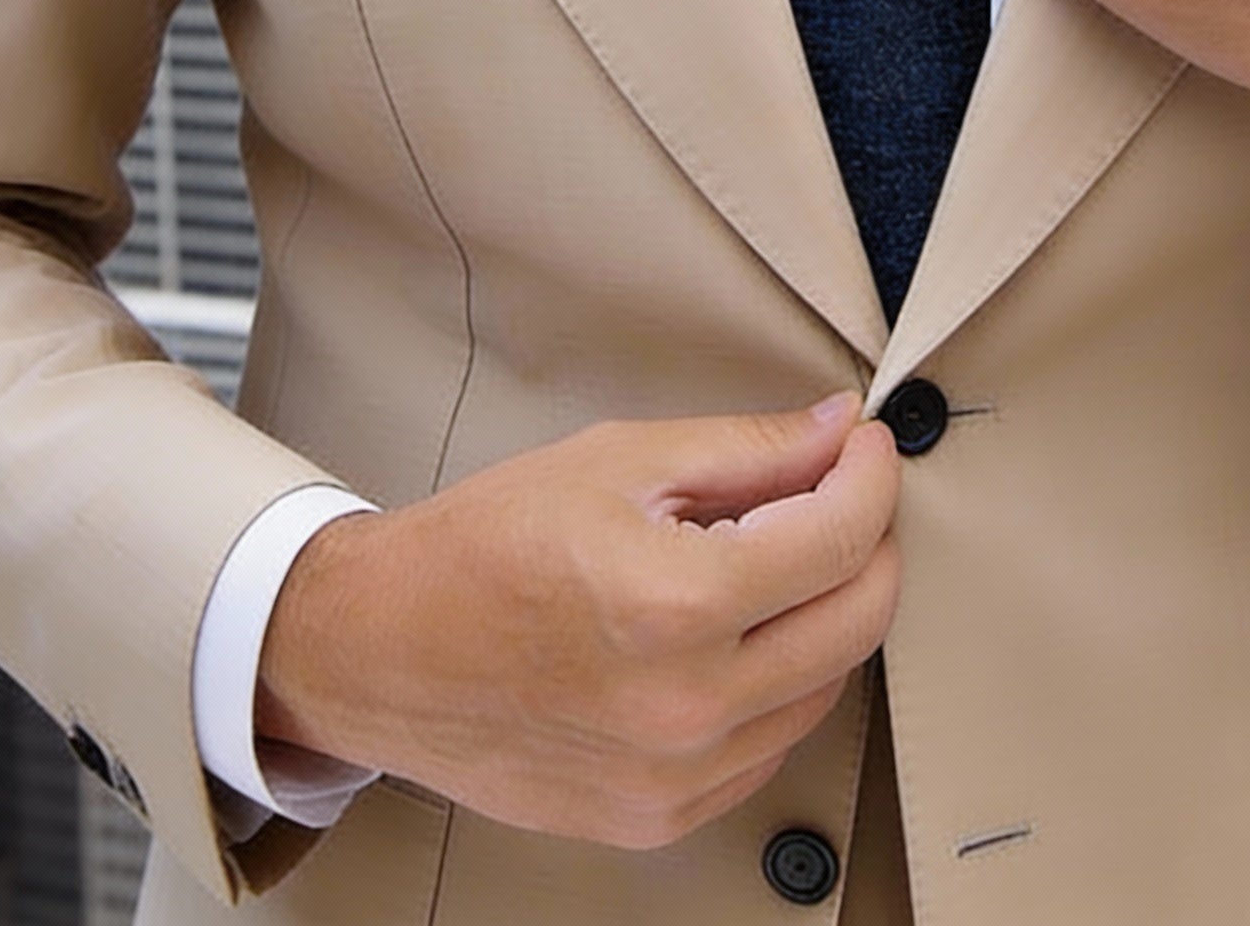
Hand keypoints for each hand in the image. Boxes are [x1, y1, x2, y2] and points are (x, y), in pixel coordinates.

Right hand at [256, 394, 900, 849]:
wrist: (378, 650)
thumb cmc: (482, 548)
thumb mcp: (618, 461)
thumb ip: (747, 449)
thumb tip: (839, 432)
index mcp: (673, 604)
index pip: (842, 537)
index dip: (871, 475)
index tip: (865, 447)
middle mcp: (684, 706)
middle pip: (859, 619)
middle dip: (870, 540)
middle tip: (841, 491)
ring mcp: (674, 777)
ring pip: (827, 686)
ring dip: (828, 612)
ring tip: (773, 558)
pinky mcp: (658, 817)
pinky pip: (771, 745)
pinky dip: (780, 681)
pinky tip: (736, 633)